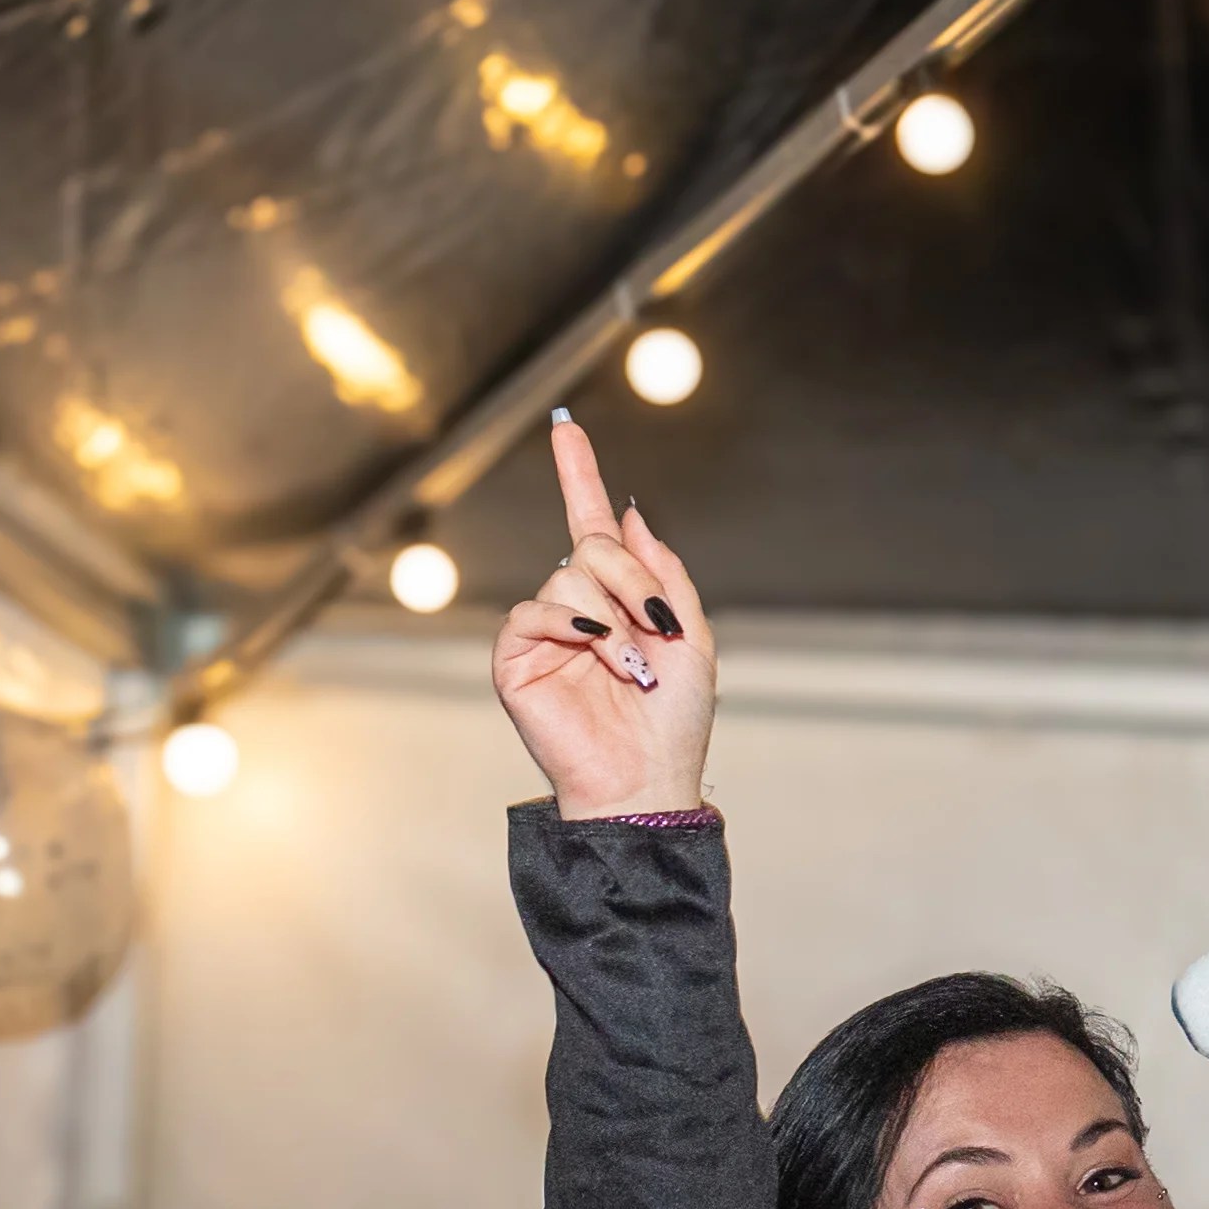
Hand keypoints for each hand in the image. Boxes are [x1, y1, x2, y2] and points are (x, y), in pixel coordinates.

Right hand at [490, 409, 719, 819]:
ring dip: (612, 618)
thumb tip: (630, 514)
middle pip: (590, 546)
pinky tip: (598, 651)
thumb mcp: (693, 636)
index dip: (578, 474)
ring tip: (632, 667)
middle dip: (631, 577)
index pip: (593, 526)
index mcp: (618, 599)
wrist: (646, 781)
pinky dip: (573, 625)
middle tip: (656, 624)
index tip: (566, 427)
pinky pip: (534, 610)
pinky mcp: (515, 658)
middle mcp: (577, 608)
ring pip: (567, 577)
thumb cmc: (674, 721)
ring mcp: (544, 632)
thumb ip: (666, 573)